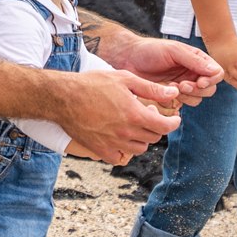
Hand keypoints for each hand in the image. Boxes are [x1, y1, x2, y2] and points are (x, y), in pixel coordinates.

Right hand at [57, 70, 179, 164]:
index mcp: (135, 114)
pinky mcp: (100, 150)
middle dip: (156, 127)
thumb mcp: (124, 79)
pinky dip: (124, 150)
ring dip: (141, 138)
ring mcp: (113, 143)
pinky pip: (120, 157)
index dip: (173, 123)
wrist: (63, 97)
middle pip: (153, 138)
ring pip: (139, 148)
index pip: (165, 127)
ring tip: (134, 125)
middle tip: (149, 116)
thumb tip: (173, 93)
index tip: (174, 119)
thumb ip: (151, 89)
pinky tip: (120, 138)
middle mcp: (126, 132)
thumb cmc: (93, 84)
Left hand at [99, 32, 221, 103]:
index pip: (216, 73)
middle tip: (182, 86)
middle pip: (209, 90)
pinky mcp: (170, 97)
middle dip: (198, 90)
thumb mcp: (173, 51)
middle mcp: (192, 74)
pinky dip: (174, 103)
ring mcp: (182, 87)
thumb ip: (194, 61)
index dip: (210, 80)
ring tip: (172, 87)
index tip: (198, 82)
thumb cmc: (150, 50)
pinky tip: (163, 93)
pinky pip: (179, 106)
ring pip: (196, 100)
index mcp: (196, 60)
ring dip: (187, 97)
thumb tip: (215, 71)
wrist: (128, 59)